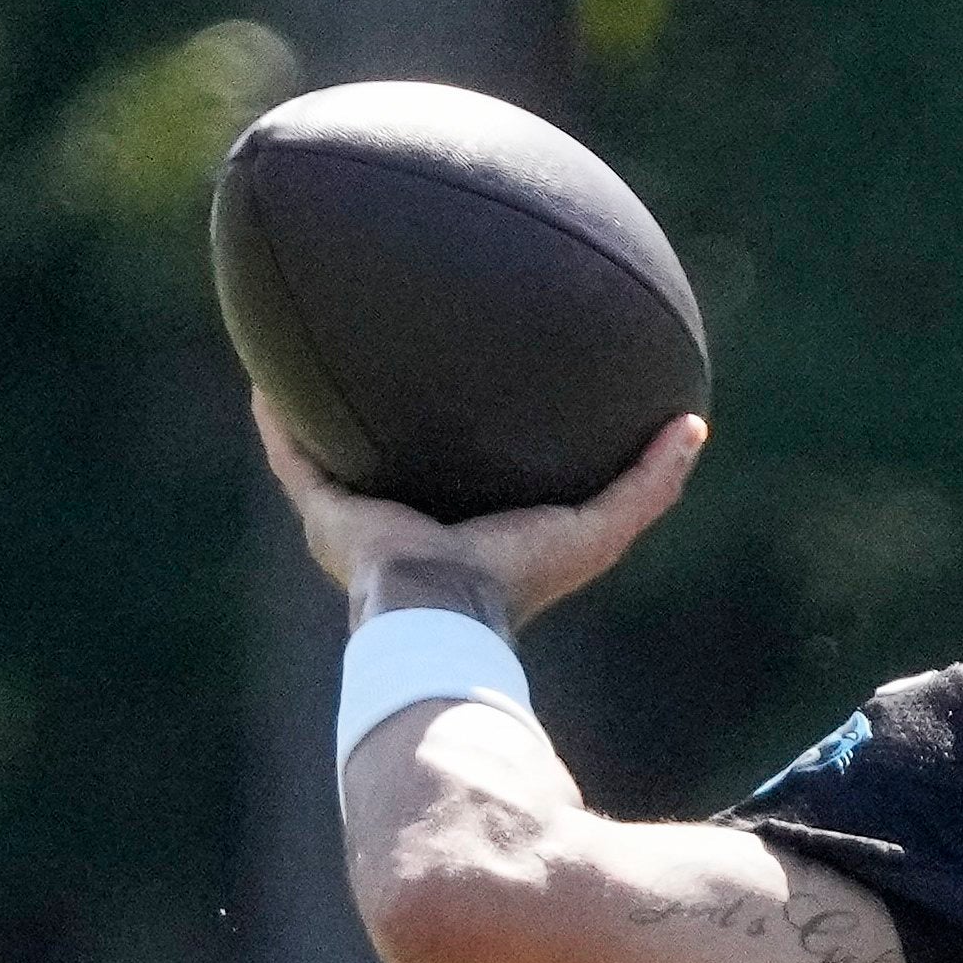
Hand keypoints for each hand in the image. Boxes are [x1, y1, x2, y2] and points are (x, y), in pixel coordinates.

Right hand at [254, 395, 703, 630]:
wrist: (444, 613)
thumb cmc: (518, 581)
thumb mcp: (598, 528)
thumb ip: (648, 483)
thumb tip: (695, 424)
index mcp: (461, 535)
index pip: (465, 479)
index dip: (469, 441)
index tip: (478, 392)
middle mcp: (402, 528)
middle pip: (395, 463)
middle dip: (394, 421)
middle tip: (397, 359)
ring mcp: (355, 523)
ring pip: (334, 457)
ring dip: (324, 412)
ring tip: (317, 350)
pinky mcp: (324, 513)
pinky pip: (293, 455)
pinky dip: (278, 418)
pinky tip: (267, 371)